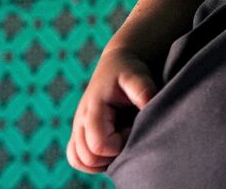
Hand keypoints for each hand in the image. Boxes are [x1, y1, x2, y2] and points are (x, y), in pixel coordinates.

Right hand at [66, 48, 157, 172]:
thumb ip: (143, 91)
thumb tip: (149, 108)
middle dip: (112, 154)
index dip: (120, 144)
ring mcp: (78, 129)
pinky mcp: (80, 133)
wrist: (117, 64)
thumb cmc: (128, 71)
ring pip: (80, 161)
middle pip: (89, 158)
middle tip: (129, 134)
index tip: (133, 128)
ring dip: (102, 160)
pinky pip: (76, 159)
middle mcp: (80, 121)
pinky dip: (93, 161)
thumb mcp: (137, 76)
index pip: (99, 145)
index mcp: (93, 110)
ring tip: (121, 141)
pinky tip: (112, 149)